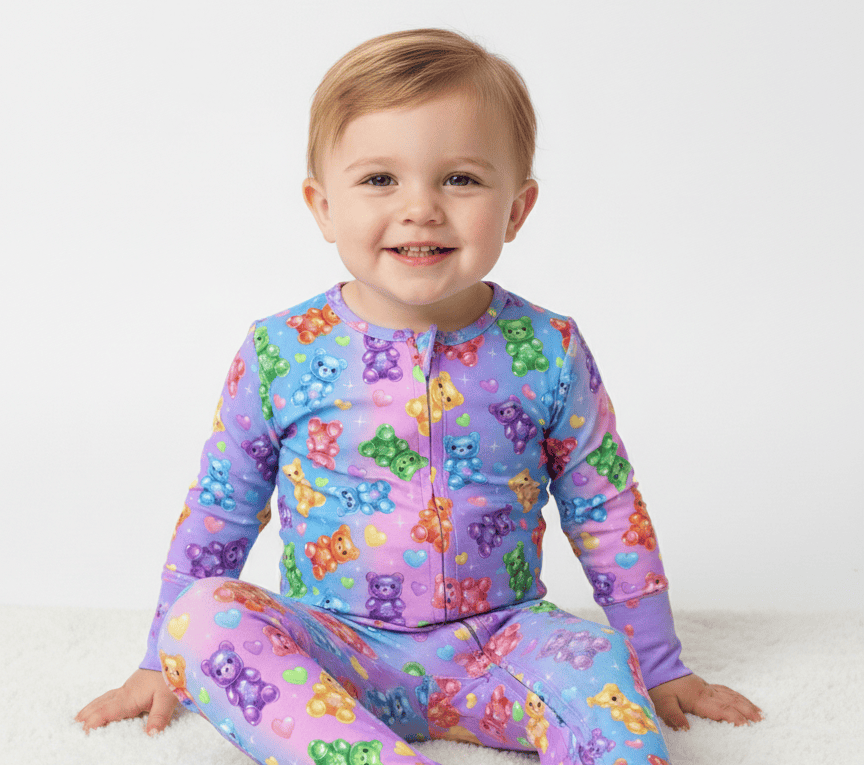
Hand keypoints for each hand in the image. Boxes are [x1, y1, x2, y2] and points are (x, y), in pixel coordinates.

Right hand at [75, 668, 178, 734]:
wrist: (174, 654)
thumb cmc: (170, 676)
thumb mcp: (168, 698)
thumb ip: (158, 717)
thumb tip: (150, 735)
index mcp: (130, 698)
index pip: (108, 711)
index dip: (95, 721)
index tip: (84, 731)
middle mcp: (125, 693)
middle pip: (102, 705)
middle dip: (87, 715)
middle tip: (74, 726)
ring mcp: (128, 688)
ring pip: (105, 698)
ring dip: (91, 707)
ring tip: (79, 717)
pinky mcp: (133, 685)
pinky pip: (111, 695)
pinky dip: (101, 701)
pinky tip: (102, 703)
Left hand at [648, 673, 762, 730]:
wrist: (656, 666)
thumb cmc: (658, 686)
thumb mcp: (661, 702)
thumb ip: (673, 715)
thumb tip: (685, 729)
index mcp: (697, 698)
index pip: (720, 709)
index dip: (734, 717)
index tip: (747, 726)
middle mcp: (705, 692)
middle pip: (730, 701)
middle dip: (747, 711)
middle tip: (761, 721)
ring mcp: (706, 687)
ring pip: (730, 695)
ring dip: (745, 703)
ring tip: (759, 713)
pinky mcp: (704, 685)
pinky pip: (725, 690)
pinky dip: (736, 696)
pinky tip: (741, 700)